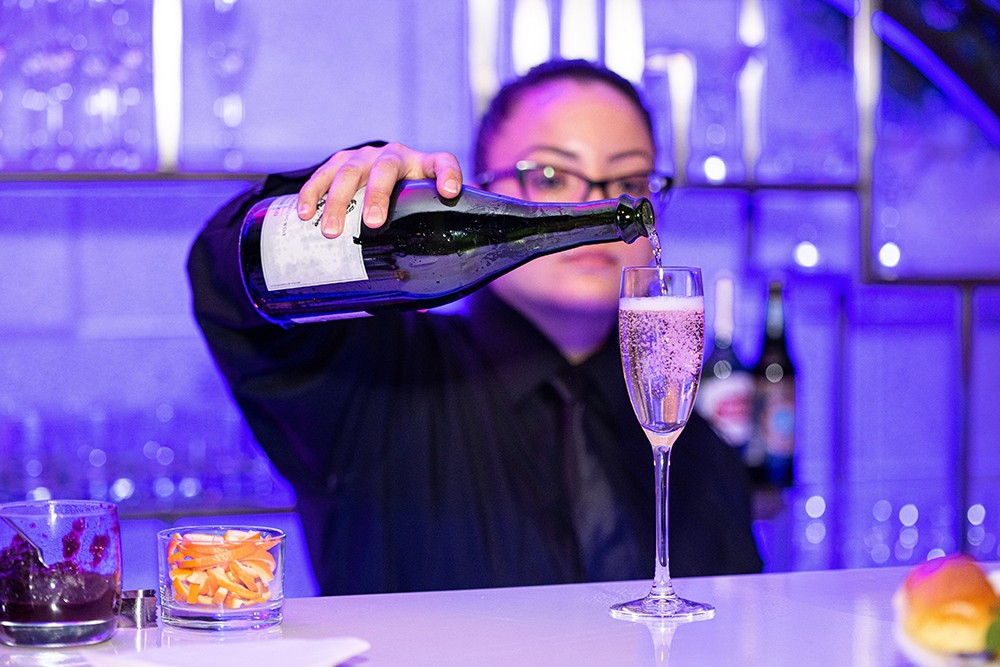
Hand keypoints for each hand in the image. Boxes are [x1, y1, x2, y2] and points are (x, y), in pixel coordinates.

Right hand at [296, 142, 463, 237]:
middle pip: (386, 169)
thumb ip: (432, 238)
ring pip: (350, 172)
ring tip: (331, 231)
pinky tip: (305, 213)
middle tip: (372, 223)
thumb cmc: (410, 202)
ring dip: (338, 201)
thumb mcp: (424, 212)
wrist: (383, 175)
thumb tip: (431, 297)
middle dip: (378, 195)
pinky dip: (312, 193)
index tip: (450, 192)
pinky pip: (324, 174)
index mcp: (424, 166)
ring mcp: (366, 156)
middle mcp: (396, 156)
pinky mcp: (341, 161)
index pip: (443, 162)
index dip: (448, 174)